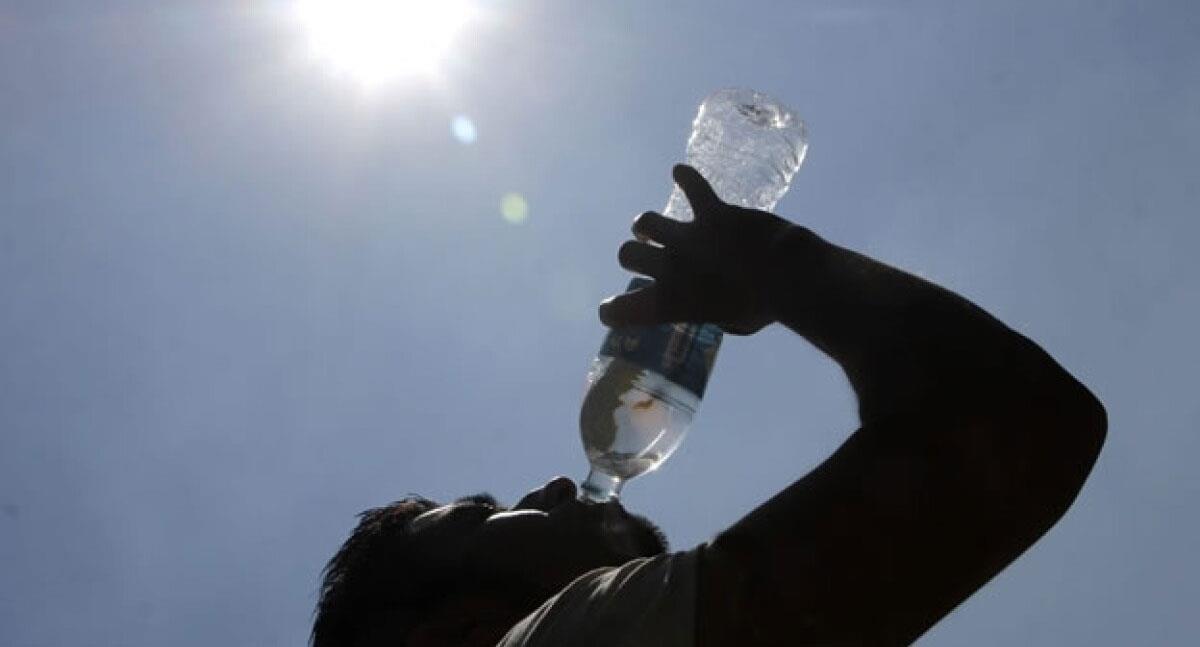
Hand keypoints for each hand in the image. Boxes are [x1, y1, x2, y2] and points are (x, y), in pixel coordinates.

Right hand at [598, 164, 794, 334]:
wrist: (787, 276)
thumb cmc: (764, 308)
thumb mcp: (733, 324)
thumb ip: (716, 315)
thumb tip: (721, 311)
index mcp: (672, 303)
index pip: (620, 311)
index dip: (613, 311)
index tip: (613, 311)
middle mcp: (670, 268)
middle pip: (627, 255)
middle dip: (634, 257)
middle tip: (647, 260)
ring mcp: (687, 237)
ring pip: (645, 222)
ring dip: (647, 226)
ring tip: (652, 228)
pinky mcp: (712, 213)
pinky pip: (693, 186)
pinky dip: (686, 178)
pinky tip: (679, 172)